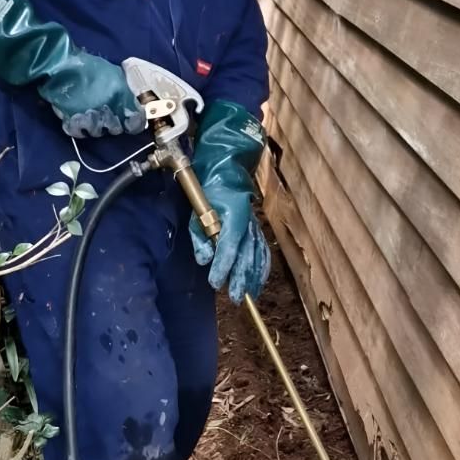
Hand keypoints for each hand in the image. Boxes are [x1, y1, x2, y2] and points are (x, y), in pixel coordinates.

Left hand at [188, 100, 269, 303]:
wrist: (227, 162)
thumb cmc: (209, 181)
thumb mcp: (197, 205)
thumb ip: (200, 233)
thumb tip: (205, 258)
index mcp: (233, 214)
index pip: (229, 247)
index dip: (223, 266)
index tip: (216, 282)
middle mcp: (247, 221)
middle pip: (246, 255)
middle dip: (240, 277)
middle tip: (235, 297)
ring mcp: (254, 223)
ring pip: (257, 253)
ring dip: (253, 275)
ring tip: (249, 292)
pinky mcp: (255, 224)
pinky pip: (262, 248)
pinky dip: (261, 265)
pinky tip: (260, 278)